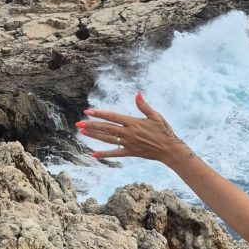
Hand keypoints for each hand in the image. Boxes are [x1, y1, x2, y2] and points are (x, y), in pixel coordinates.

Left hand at [75, 92, 192, 164]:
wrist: (170, 149)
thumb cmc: (164, 131)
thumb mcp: (156, 116)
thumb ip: (144, 106)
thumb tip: (137, 94)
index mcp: (133, 123)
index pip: (112, 117)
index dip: (99, 114)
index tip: (88, 111)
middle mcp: (129, 133)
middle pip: (106, 128)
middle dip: (91, 126)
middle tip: (78, 124)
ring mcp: (129, 144)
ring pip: (108, 139)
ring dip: (94, 136)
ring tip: (83, 133)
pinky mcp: (130, 152)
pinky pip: (115, 153)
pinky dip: (104, 154)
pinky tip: (94, 154)